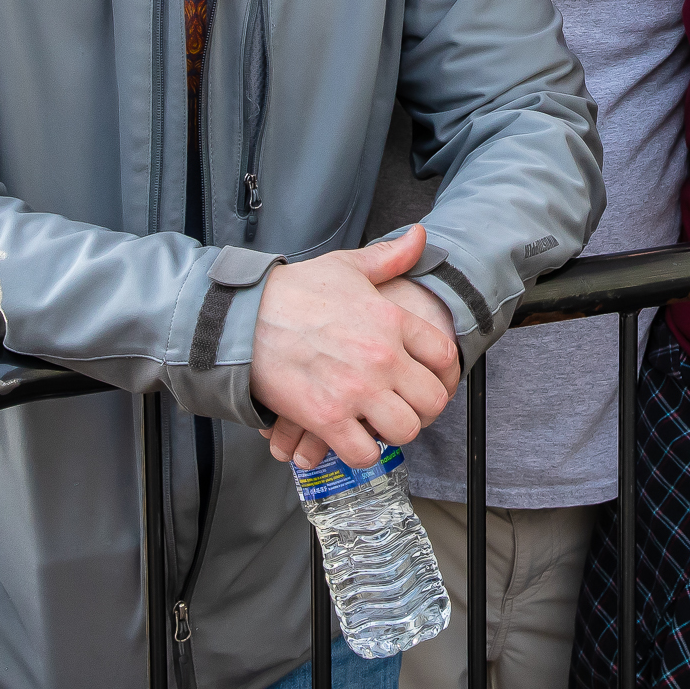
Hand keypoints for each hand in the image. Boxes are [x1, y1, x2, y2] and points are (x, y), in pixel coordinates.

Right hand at [251, 224, 459, 469]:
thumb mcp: (348, 266)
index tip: (433, 380)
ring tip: (380, 422)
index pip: (445, 356)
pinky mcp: (326, 418)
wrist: (244, 317)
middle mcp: (382, 357)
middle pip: (432, 400)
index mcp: (392, 320)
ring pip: (406, 430)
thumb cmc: (295, 291)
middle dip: (423, 406)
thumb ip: (390, 256)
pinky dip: (362, 451)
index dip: (445, 374)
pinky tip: (353, 437)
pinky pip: (364, 453)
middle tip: (406, 405)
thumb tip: (420, 235)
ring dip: (395, 430)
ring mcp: (356, 390)